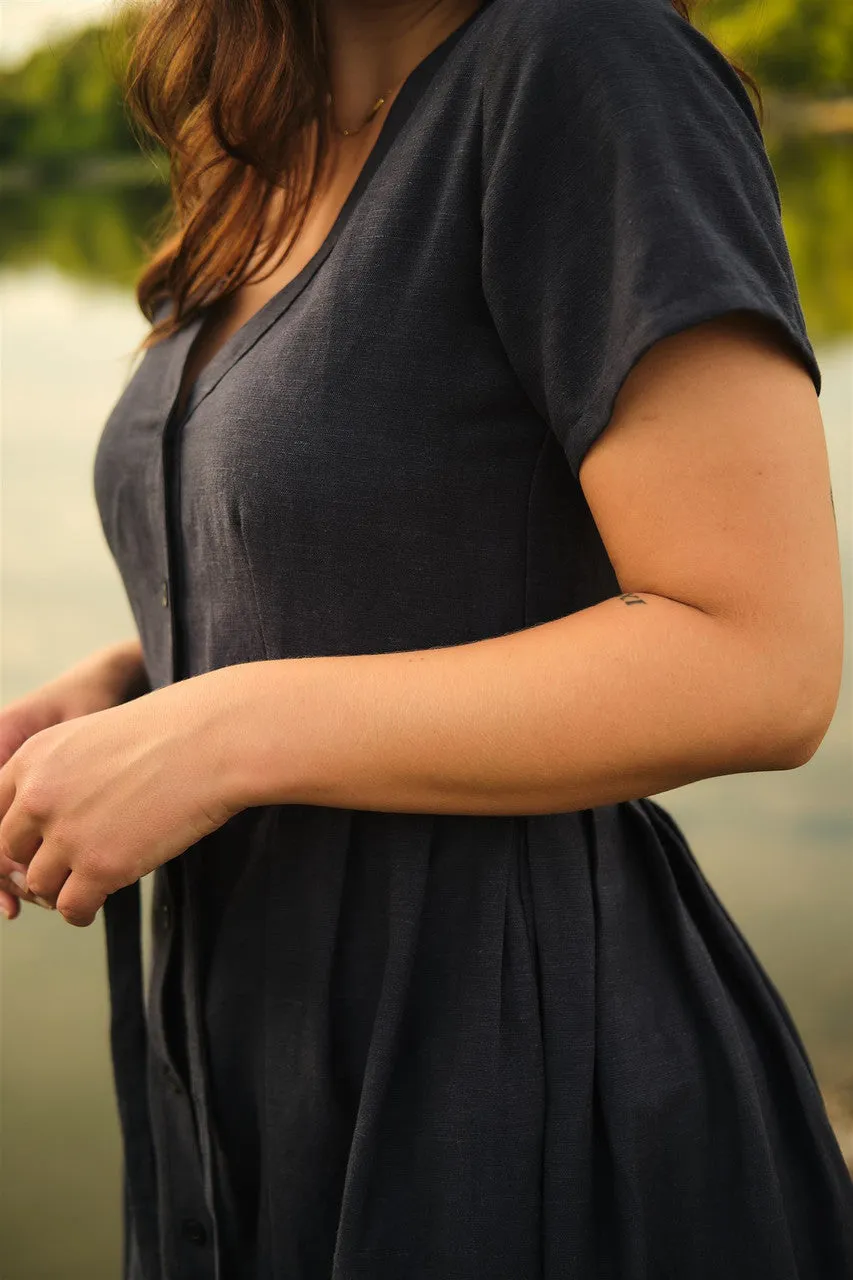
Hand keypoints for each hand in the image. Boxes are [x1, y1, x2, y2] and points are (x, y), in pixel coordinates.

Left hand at [0, 669, 243, 926]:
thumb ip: (60, 776)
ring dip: (61, 889)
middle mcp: (38, 797)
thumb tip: (49, 825)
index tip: (37, 845)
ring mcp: (67, 834)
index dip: (15, 836)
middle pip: (10, 852)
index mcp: (32, 758)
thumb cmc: (168, 733)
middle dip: (36, 863)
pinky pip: (71, 907)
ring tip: (88, 885)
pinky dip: (81, 911)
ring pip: (38, 885)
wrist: (212, 741)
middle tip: (67, 867)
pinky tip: (99, 901)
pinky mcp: (100, 867)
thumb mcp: (93, 738)